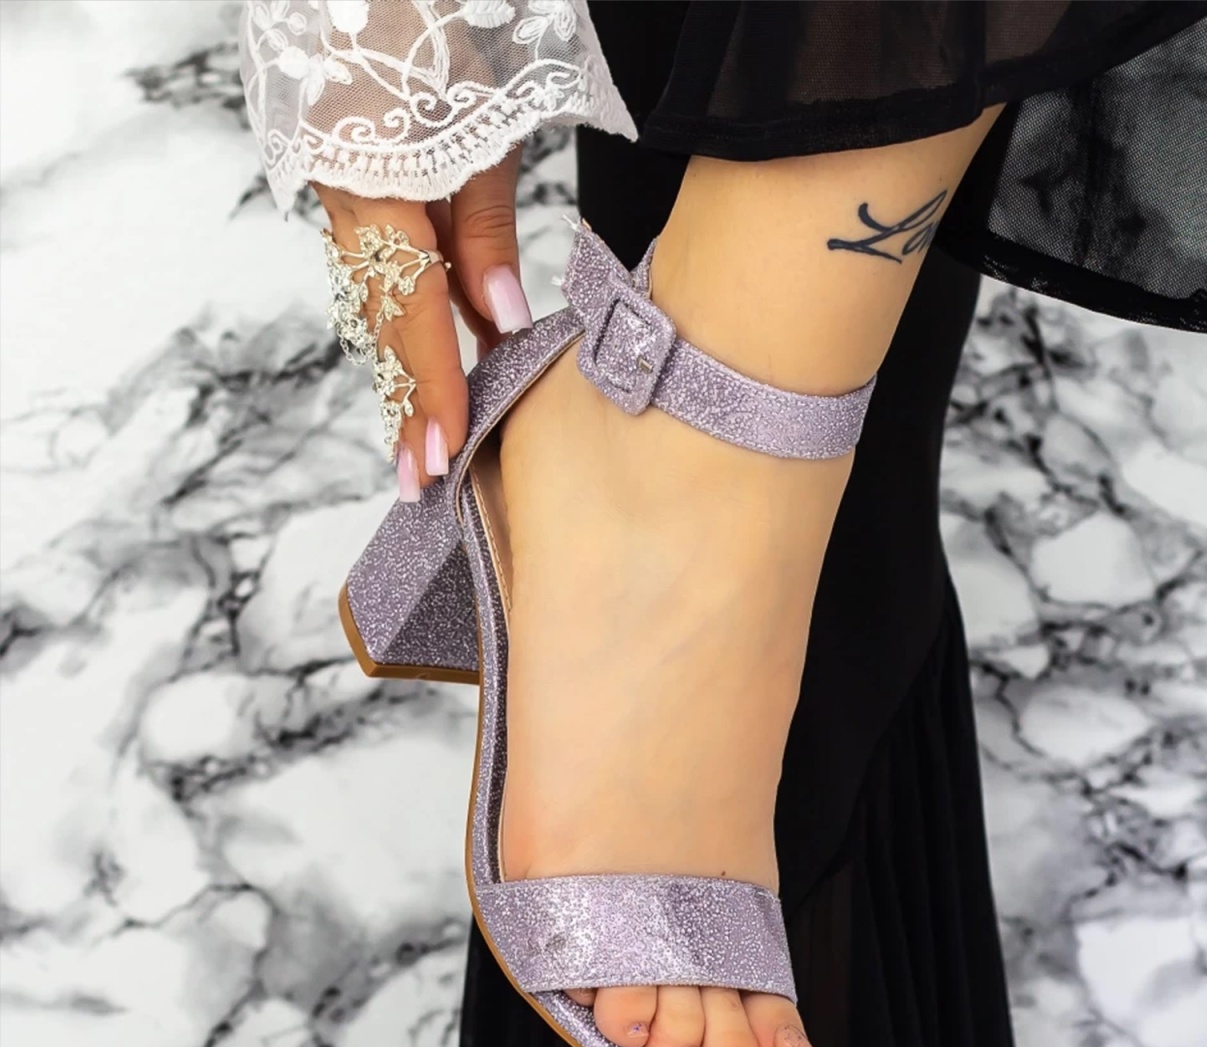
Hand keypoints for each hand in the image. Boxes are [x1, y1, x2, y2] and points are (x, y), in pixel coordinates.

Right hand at [314, 145, 530, 497]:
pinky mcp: (353, 185)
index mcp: (372, 180)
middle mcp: (344, 196)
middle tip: (420, 479)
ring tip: (421, 443)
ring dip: (403, 374)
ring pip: (377, 303)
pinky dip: (409, 323)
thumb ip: (485, 226)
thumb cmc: (438, 28)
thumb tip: (502, 317)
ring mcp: (342, 191)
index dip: (433, 383)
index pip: (411, 308)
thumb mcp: (482, 124)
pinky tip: (436, 363)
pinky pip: (380, 272)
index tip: (448, 447)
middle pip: (383, 322)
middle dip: (406, 405)